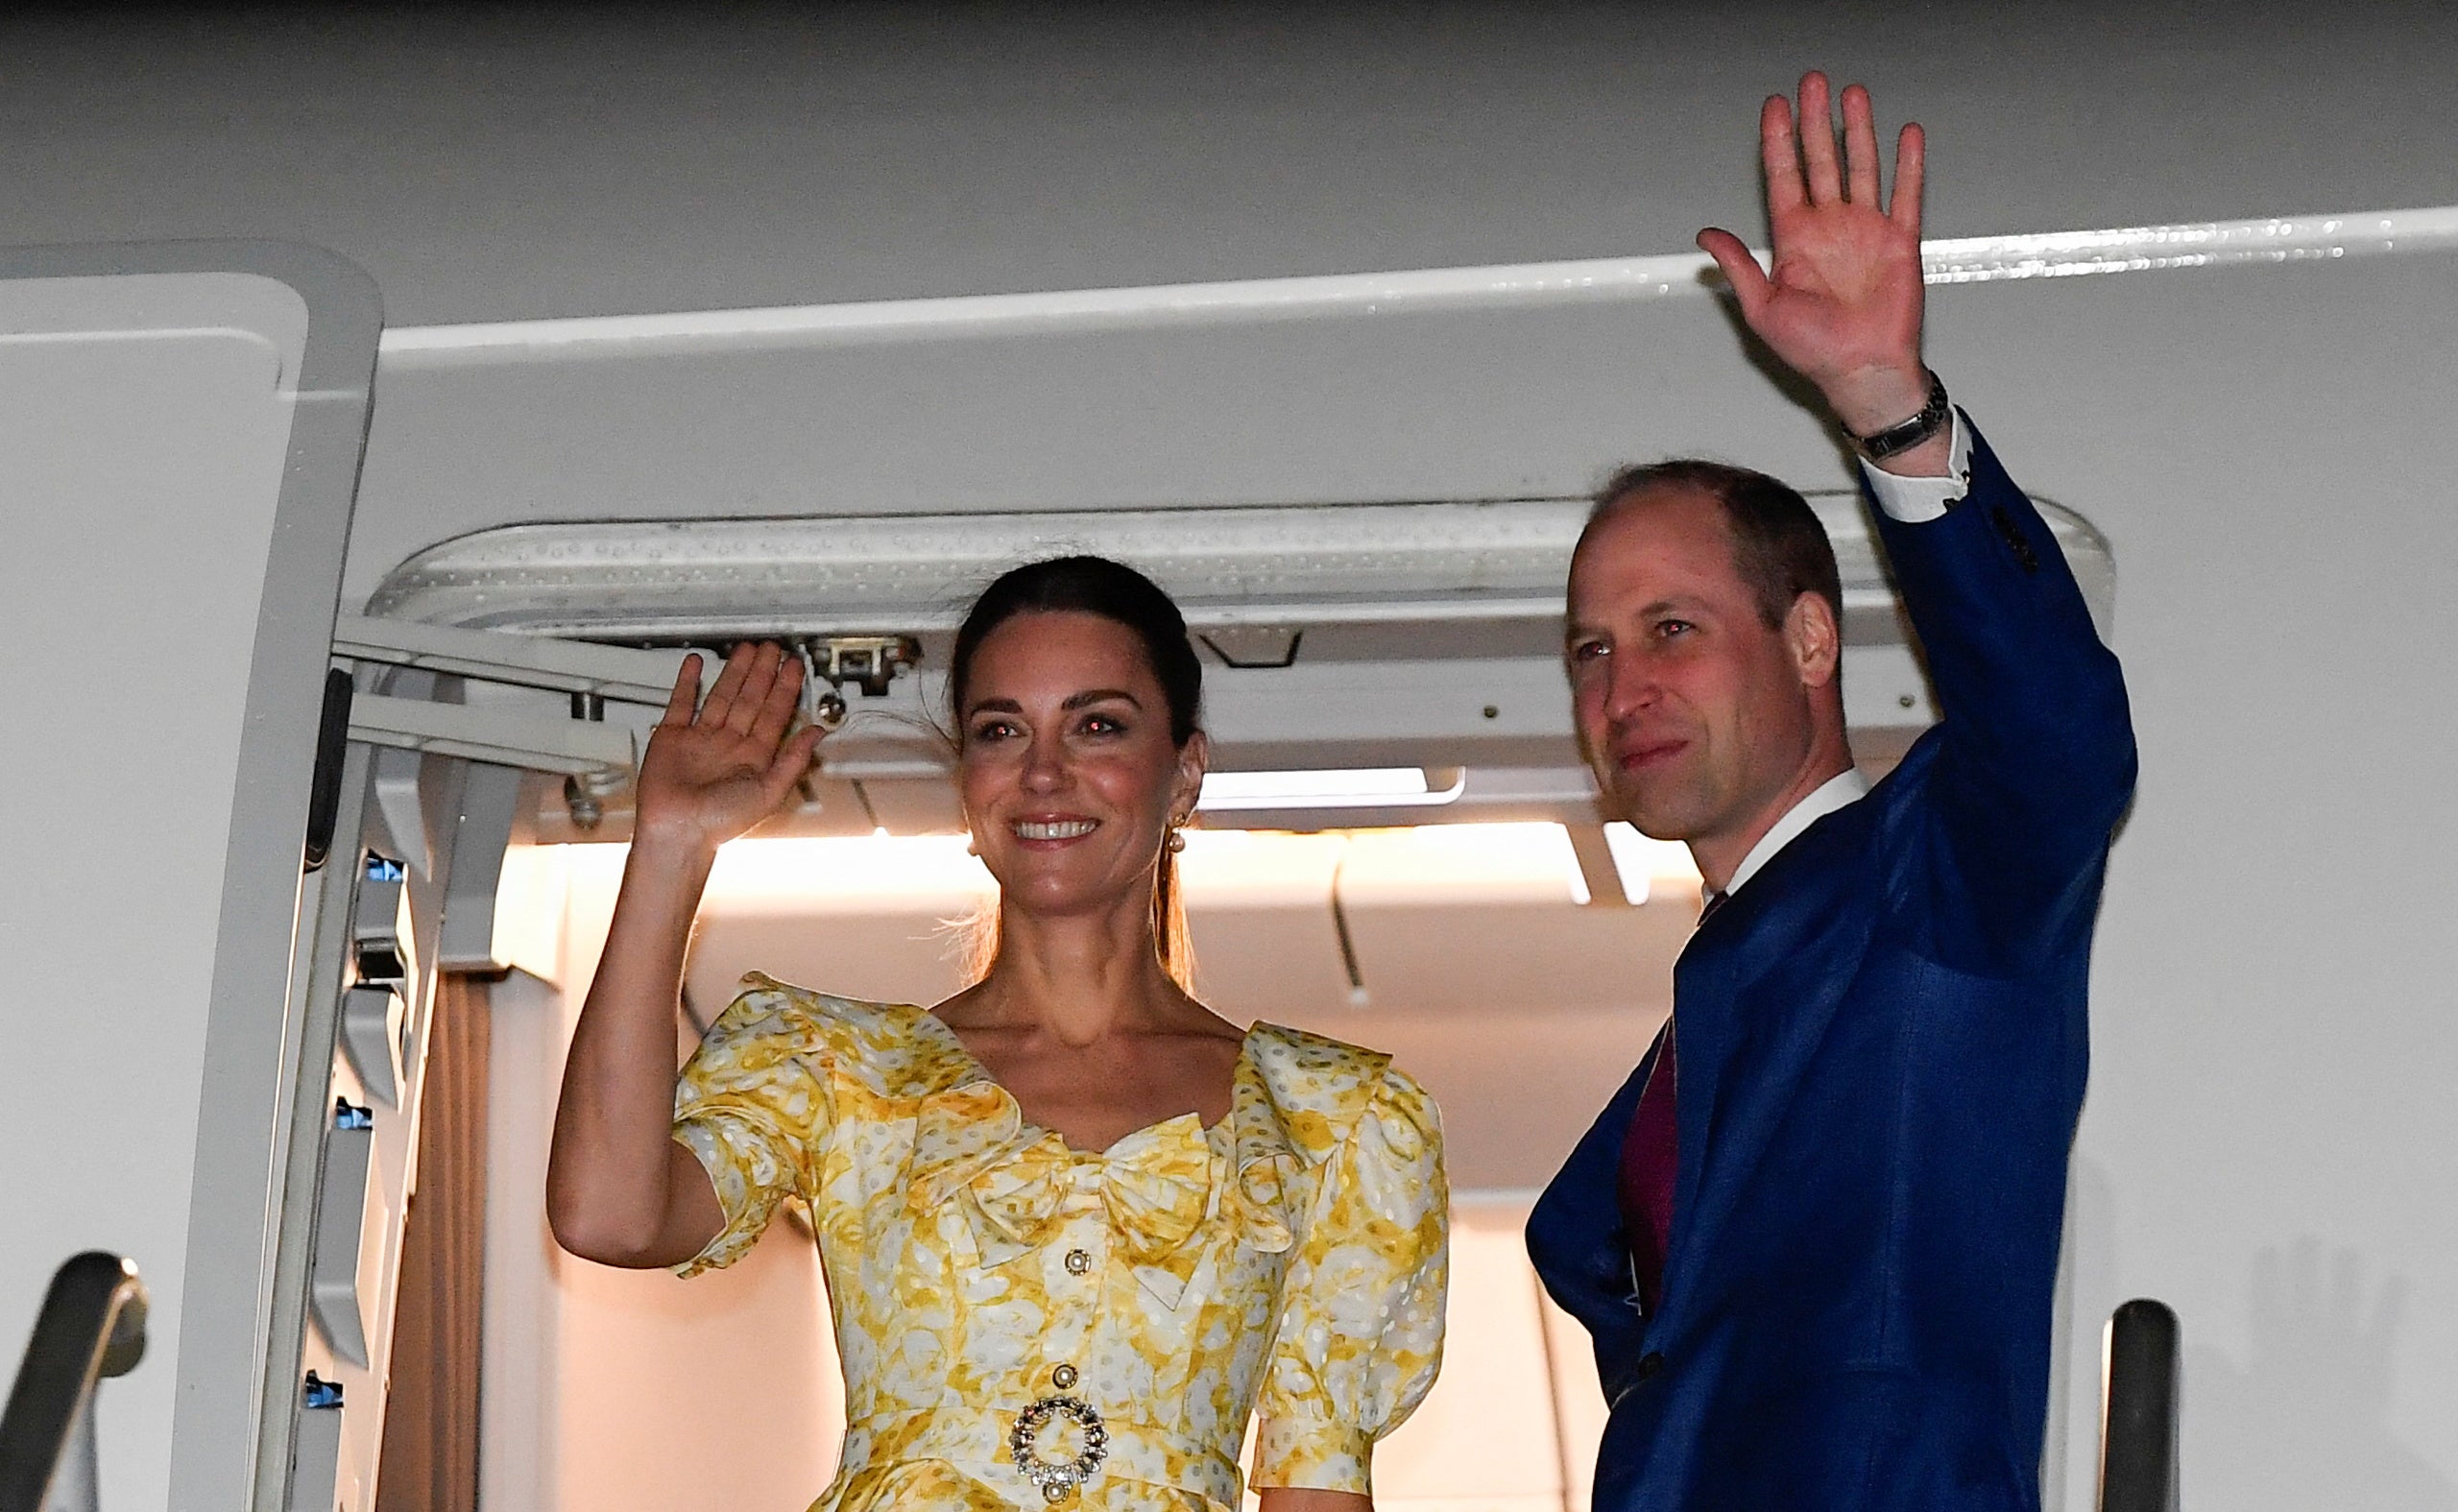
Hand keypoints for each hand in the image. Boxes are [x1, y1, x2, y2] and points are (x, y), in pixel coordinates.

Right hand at [632, 643, 824, 854]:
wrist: (676, 832)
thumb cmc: (719, 823)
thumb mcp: (769, 792)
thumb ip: (794, 760)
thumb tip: (817, 734)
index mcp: (753, 757)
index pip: (774, 713)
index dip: (785, 688)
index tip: (793, 666)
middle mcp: (729, 745)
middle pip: (750, 699)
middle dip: (762, 672)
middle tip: (772, 649)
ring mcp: (701, 739)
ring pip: (721, 695)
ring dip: (734, 672)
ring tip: (745, 649)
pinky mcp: (672, 737)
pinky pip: (681, 703)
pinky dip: (688, 682)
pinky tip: (697, 664)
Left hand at [1697, 72, 1930, 436]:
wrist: (1860, 370)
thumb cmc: (1813, 349)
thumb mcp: (1762, 307)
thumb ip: (1738, 265)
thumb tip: (1707, 236)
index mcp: (1794, 240)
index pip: (1783, 177)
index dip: (1779, 141)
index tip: (1774, 108)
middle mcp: (1829, 228)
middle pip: (1821, 160)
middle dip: (1815, 121)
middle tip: (1812, 83)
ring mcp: (1865, 230)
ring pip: (1860, 167)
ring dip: (1857, 130)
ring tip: (1852, 95)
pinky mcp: (1899, 241)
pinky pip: (1906, 195)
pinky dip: (1907, 164)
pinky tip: (1905, 135)